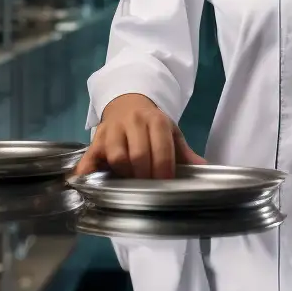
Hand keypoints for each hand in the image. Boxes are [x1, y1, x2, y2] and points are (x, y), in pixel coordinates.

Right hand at [74, 92, 201, 179]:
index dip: (164, 169)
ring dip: (125, 174)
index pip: (161, 148)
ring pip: (116, 156)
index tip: (166, 184)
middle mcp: (132, 122)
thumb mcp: (171, 133)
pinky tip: (89, 184)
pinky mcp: (95, 139)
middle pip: (138, 155)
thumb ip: (185, 152)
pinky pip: (89, 157)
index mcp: (155, 121)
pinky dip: (87, 171)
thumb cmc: (152, 125)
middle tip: (150, 188)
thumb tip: (203, 169)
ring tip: (131, 182)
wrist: (126, 103)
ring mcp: (112, 130)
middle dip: (146, 175)